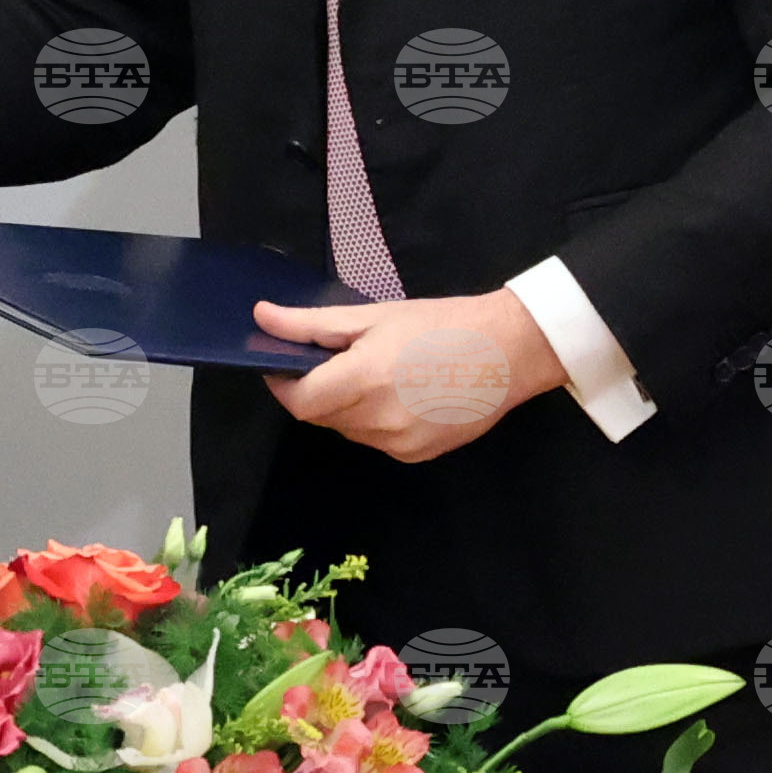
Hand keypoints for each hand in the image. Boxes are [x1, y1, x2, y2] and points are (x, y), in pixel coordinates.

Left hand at [254, 288, 567, 463]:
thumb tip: (262, 317)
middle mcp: (379, 420)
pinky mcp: (417, 456)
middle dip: (314, 391)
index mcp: (365, 380)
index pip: (299, 401)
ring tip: (371, 373)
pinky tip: (396, 393)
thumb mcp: (372, 316)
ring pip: (348, 430)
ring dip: (343, 406)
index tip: (278, 365)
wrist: (509, 352)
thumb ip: (311, 324)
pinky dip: (371, 420)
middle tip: (331, 360)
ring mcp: (399, 444)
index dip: (282, 385)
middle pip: (321, 416)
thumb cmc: (440, 324)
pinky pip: (375, 440)